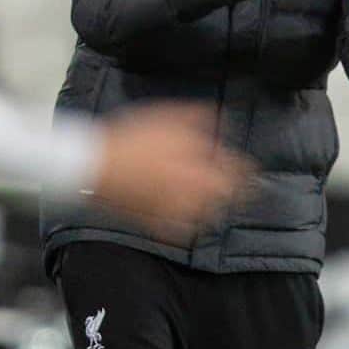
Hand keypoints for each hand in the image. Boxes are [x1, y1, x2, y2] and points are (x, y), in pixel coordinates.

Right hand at [90, 103, 252, 243]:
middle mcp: (192, 194)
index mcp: (199, 168)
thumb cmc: (133, 138)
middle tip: (244, 188)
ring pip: (206, 217)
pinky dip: (187, 225)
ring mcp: (174, 212)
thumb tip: (221, 118)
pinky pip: (180, 231)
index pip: (235, 171)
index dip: (246, 169)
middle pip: (224, 198)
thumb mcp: (168, 117)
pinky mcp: (156, 224)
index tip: (252, 167)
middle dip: (236, 192)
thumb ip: (199, 117)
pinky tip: (187, 218)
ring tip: (218, 203)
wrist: (96, 165)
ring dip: (214, 208)